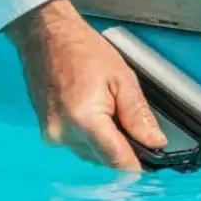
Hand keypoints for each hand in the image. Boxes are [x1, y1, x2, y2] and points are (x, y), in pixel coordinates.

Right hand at [5, 0, 166, 170]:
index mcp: (84, 119)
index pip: (117, 160)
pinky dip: (90, 137)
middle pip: (104, 161)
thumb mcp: (121, 78)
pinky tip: (94, 113)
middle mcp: (63, 134)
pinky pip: (77, 146)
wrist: (45, 35)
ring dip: (105, 143)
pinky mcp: (47, 134)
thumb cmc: (81, 49)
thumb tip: (155, 142)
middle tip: (131, 123)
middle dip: (122, 149)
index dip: (138, 164)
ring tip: (109, 111)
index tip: (152, 161)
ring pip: (90, 156)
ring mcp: (52, 136)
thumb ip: (138, 114)